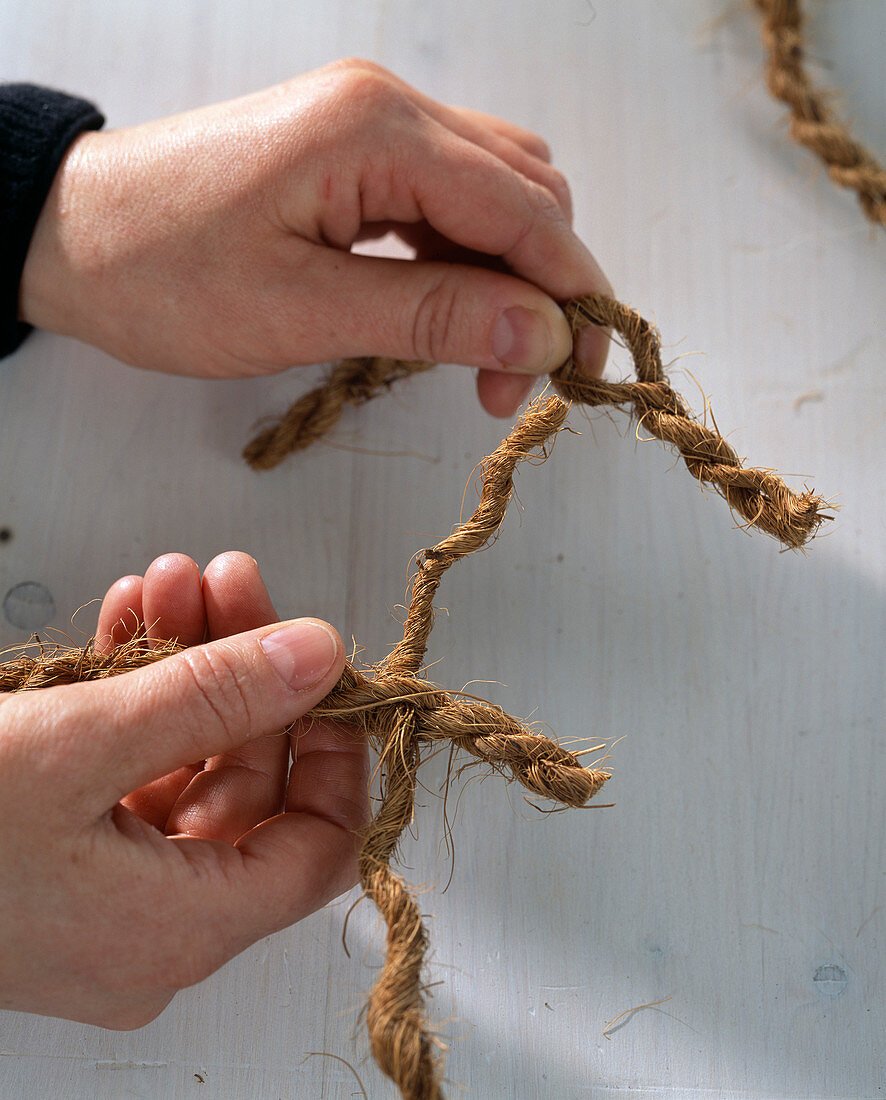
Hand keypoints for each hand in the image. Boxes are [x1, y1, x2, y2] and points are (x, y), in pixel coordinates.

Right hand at [0, 551, 367, 1027]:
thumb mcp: (79, 745)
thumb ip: (212, 697)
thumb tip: (319, 654)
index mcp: (179, 930)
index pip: (319, 850)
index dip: (337, 752)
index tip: (325, 669)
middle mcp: (150, 923)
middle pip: (247, 784)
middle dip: (243, 669)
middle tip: (233, 582)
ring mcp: (99, 889)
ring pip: (182, 763)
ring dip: (185, 664)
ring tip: (174, 580)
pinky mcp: (55, 853)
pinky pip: (122, 767)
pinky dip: (130, 691)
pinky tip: (128, 618)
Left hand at [20, 59, 610, 416]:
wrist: (71, 238)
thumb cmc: (163, 275)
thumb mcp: (302, 311)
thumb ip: (432, 318)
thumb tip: (545, 334)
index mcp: (378, 131)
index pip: (523, 209)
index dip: (571, 291)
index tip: (589, 370)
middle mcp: (388, 108)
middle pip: (525, 190)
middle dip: (547, 287)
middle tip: (529, 382)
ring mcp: (370, 126)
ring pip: (491, 194)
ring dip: (509, 277)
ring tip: (485, 364)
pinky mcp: (351, 155)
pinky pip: (442, 203)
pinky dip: (465, 263)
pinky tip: (447, 318)